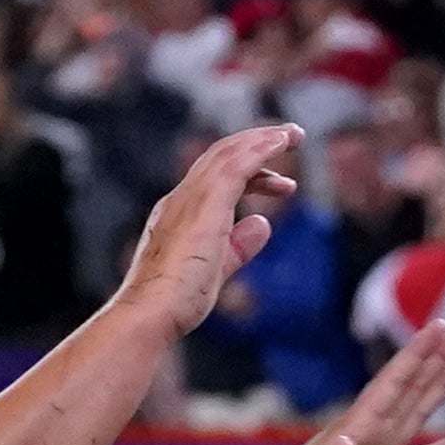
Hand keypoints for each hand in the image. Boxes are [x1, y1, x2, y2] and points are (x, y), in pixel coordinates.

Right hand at [122, 125, 303, 327]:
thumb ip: (239, 246)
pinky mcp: (206, 204)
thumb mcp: (216, 268)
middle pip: (222, 155)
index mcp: (179, 213)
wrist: (150, 310)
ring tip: (293, 134)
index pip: (216, 178)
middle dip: (257, 143)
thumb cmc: (176, 300)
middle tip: (291, 136)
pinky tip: (281, 141)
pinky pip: (237, 164)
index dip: (250, 173)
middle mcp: (182, 198)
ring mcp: (191, 198)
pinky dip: (261, 149)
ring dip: (263, 139)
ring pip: (230, 153)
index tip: (280, 183)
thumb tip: (262, 223)